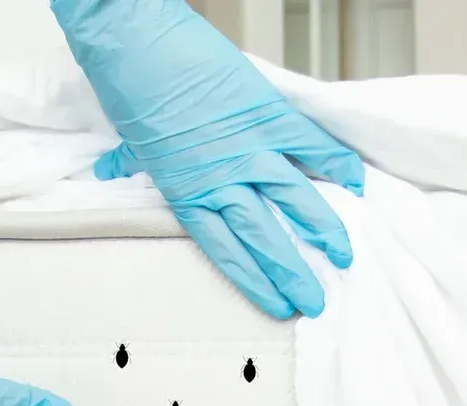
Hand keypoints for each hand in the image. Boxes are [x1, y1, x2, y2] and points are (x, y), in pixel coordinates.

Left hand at [52, 0, 364, 318]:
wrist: (136, 38)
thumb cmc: (130, 86)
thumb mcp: (130, 138)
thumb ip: (132, 164)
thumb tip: (111, 172)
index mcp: (188, 193)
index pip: (227, 252)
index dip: (256, 283)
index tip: (278, 306)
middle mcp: (223, 179)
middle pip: (266, 240)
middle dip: (294, 275)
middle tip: (316, 301)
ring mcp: (250, 148)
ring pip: (296, 202)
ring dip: (325, 231)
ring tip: (344, 257)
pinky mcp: (270, 114)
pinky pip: (313, 147)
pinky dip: (337, 165)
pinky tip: (355, 186)